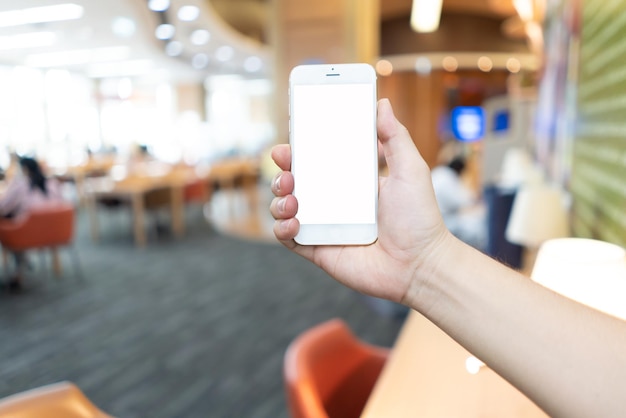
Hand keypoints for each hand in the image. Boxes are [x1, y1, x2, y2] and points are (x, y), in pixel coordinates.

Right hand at [269, 98, 450, 304]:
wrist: (420, 264)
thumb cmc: (419, 218)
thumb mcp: (410, 169)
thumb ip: (395, 137)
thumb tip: (382, 103)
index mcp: (351, 181)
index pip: (318, 159)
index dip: (301, 148)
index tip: (291, 136)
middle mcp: (334, 202)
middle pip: (295, 181)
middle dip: (282, 170)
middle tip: (285, 165)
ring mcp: (323, 226)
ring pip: (285, 207)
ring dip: (279, 198)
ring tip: (292, 198)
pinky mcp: (317, 249)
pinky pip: (288, 237)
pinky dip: (282, 228)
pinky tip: (294, 222)